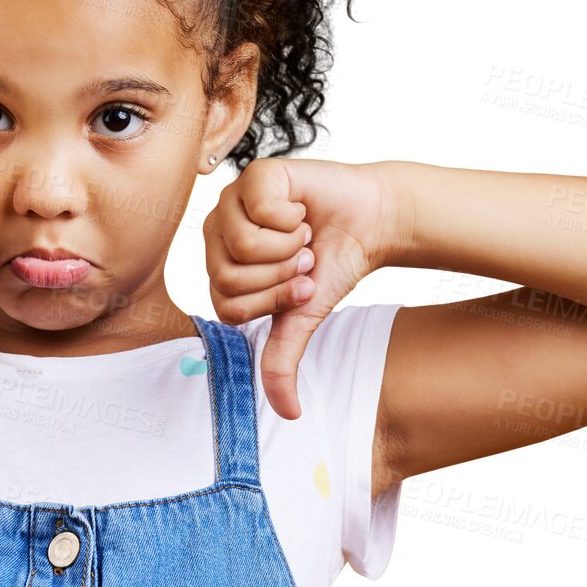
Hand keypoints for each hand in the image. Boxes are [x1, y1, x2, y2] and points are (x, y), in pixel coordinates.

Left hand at [202, 158, 395, 419]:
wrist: (370, 222)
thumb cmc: (331, 263)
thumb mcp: (303, 316)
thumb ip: (282, 358)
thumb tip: (287, 412)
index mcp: (220, 270)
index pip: (228, 306)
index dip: (273, 301)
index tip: (299, 286)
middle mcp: (217, 235)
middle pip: (230, 277)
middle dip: (281, 276)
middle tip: (301, 259)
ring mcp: (231, 201)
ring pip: (242, 245)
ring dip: (288, 247)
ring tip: (301, 236)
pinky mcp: (253, 175)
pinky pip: (261, 210)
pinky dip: (293, 218)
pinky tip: (301, 210)